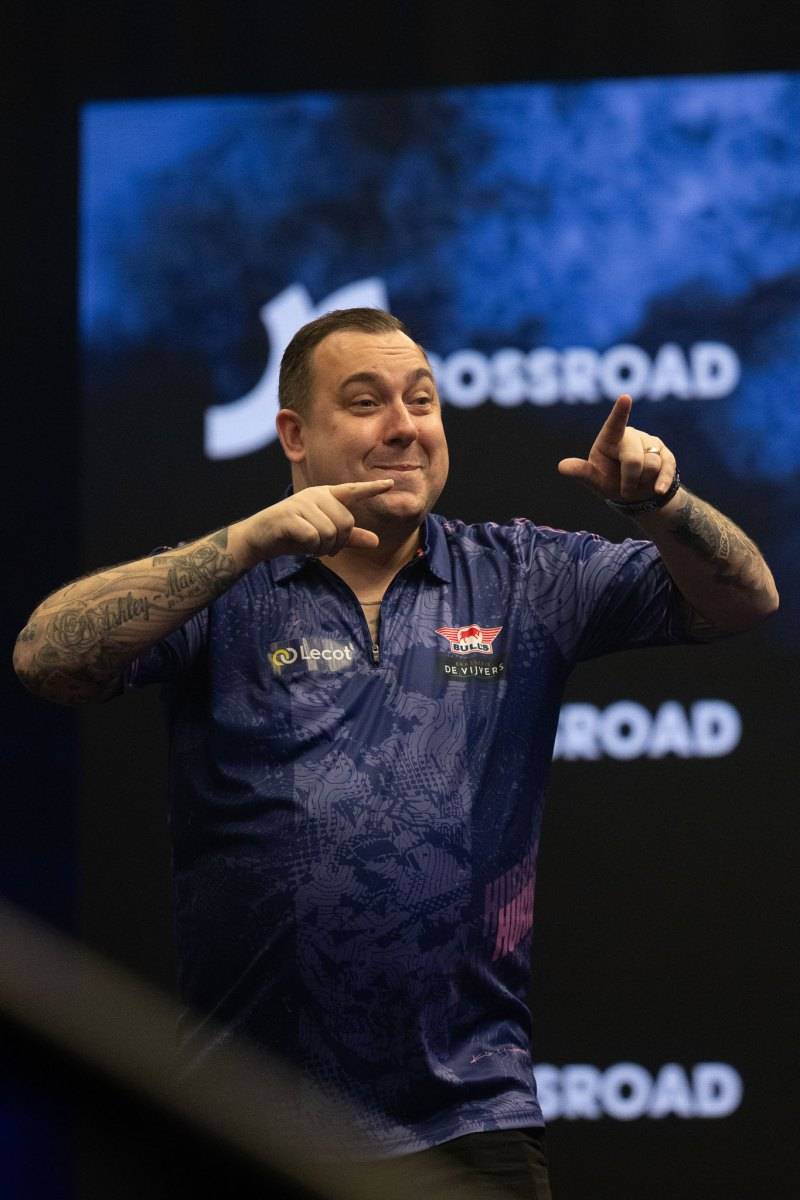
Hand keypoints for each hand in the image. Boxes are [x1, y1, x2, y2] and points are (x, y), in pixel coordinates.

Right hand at [235, 480, 395, 562]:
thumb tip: (377, 542)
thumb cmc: (293, 535)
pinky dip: (309, 547)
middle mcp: (316, 495)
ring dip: (321, 547)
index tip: (391, 484)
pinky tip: (299, 544)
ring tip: (309, 545)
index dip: (372, 488)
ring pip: (330, 532)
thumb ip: (350, 538)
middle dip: (337, 542)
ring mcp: (302, 503)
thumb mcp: (324, 537)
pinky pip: (313, 537)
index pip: (353, 491)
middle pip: (346, 522)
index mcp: (326, 496)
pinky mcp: (290, 515)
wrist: (259, 539)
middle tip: (321, 547)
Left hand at [557, 394, 676, 501]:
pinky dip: (661, 483)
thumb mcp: (594, 480)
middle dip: (629, 479)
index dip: (620, 411)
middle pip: (634, 459)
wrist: (635, 494)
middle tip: (624, 489)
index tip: (625, 397)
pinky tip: (656, 490)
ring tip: (637, 482)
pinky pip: (666, 469)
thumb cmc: (610, 481)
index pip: (614, 424)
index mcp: (610, 438)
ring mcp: (651, 443)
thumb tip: (561, 467)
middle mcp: (631, 435)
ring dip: (643, 482)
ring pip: (652, 466)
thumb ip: (582, 472)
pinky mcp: (666, 454)